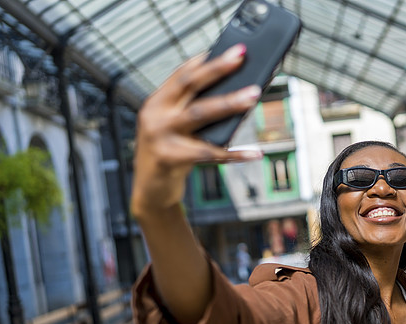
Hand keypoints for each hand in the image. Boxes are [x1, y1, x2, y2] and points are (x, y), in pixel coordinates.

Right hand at [131, 44, 262, 218]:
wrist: (150, 192)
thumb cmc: (168, 156)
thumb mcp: (173, 128)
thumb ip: (192, 111)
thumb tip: (233, 94)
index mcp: (156, 103)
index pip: (182, 74)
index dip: (206, 60)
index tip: (230, 50)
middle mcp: (155, 115)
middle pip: (190, 84)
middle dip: (217, 69)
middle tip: (241, 57)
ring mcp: (161, 136)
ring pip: (201, 113)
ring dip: (230, 103)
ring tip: (253, 95)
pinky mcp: (170, 158)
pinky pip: (210, 153)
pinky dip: (235, 154)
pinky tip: (254, 152)